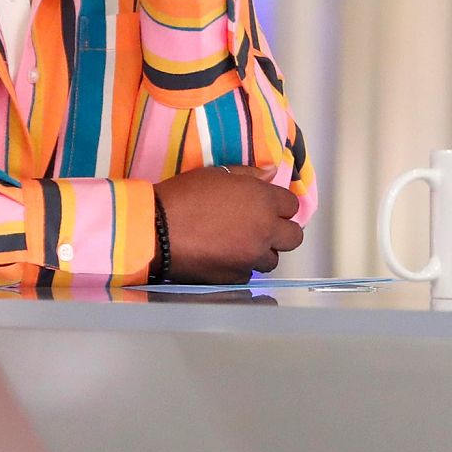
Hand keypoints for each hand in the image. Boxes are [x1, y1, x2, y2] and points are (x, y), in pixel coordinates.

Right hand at [155, 163, 303, 283]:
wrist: (157, 231)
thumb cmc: (185, 195)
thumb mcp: (216, 173)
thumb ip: (249, 175)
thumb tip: (270, 175)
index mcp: (264, 201)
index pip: (292, 206)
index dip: (280, 206)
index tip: (267, 206)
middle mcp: (265, 230)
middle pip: (294, 237)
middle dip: (282, 232)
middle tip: (262, 228)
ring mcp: (252, 257)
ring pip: (273, 259)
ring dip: (262, 251)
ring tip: (241, 244)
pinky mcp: (237, 277)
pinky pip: (250, 273)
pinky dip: (242, 266)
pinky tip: (225, 258)